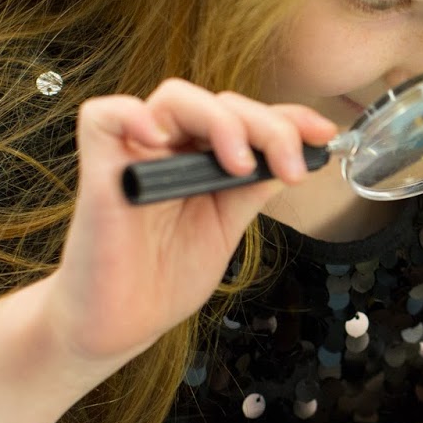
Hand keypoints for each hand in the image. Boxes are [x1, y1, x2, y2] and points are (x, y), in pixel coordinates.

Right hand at [41, 80, 336, 370]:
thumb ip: (254, 187)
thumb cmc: (164, 277)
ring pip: (175, 97)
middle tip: (288, 166)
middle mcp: (169, 148)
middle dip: (265, 127)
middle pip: (219, 102)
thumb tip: (299, 155)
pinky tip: (160, 140)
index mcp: (201, 157)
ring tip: (239, 165)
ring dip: (220, 122)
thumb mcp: (227, 225)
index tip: (323, 135)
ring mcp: (134, 155)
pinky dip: (131, 114)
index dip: (287, 117)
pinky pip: (102, 116)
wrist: (122, 325)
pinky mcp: (99, 170)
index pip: (245, 116)